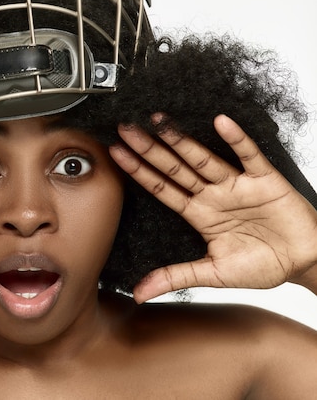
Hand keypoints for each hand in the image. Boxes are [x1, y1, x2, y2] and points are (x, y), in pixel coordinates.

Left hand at [109, 114, 316, 302]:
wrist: (303, 263)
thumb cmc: (261, 266)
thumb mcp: (213, 274)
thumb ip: (176, 277)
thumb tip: (138, 293)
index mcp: (198, 214)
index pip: (161, 188)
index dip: (138, 171)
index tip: (116, 154)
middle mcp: (212, 195)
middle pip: (175, 168)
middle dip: (150, 149)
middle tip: (125, 128)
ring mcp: (237, 185)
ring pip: (203, 158)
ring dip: (182, 139)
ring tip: (159, 120)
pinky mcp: (265, 180)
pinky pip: (249, 156)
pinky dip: (236, 140)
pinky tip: (220, 122)